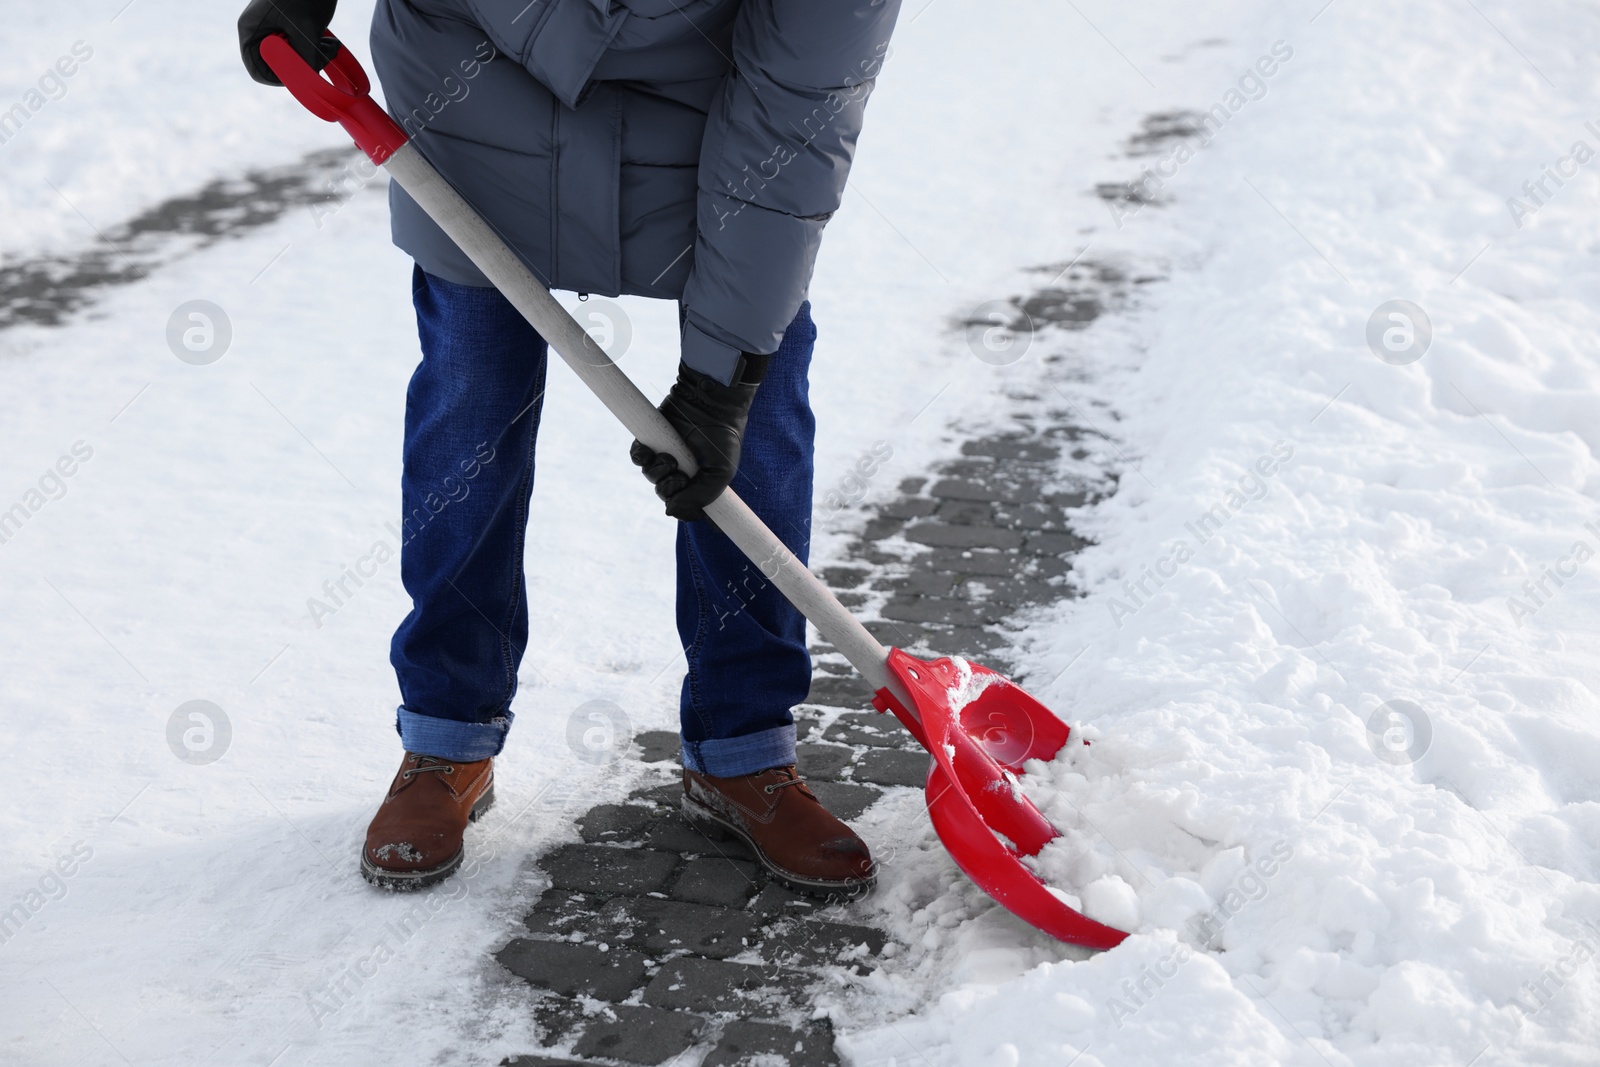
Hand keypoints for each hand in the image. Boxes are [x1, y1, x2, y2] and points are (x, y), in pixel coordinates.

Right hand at [238, 0, 339, 85]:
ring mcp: (275, 26)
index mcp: (252, 29)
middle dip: (302, 66)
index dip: (279, 80)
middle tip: (322, 58)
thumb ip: (305, 60)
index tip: (302, 77)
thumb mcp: (308, 30)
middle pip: (277, 64)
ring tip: (330, 46)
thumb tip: (308, 83)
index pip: (257, 70)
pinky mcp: (290, 24)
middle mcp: (260, 29)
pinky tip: (329, 40)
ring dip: (314, 57)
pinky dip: (316, 47)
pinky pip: (301, 45)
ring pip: (293, 56)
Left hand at [631, 355, 768, 521]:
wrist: (710, 404)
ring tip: (669, 458)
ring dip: (657, 472)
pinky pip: (637, 457)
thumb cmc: (721, 439)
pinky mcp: (652, 441)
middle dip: (669, 489)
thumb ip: (700, 497)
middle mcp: (682, 472)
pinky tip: (650, 451)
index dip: (683, 511)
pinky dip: (641, 456)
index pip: (685, 508)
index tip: (688, 506)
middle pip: (665, 494)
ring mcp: (665, 456)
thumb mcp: (720, 473)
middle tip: (680, 476)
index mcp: (699, 483)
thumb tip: (669, 510)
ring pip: (650, 476)